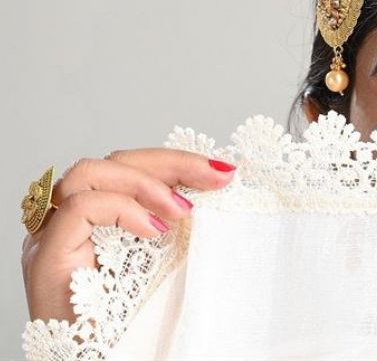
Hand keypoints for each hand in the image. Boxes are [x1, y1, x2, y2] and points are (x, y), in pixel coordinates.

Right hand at [21, 149, 236, 321]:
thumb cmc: (136, 322)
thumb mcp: (167, 260)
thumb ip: (178, 223)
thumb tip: (220, 184)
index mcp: (97, 220)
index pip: (130, 166)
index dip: (176, 161)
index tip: (221, 169)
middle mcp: (68, 222)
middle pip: (113, 161)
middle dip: (173, 163)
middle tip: (216, 176)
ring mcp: (53, 236)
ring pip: (88, 172)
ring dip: (147, 183)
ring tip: (183, 210)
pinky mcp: (47, 256)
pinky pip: (80, 208)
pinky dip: (124, 209)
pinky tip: (156, 230)